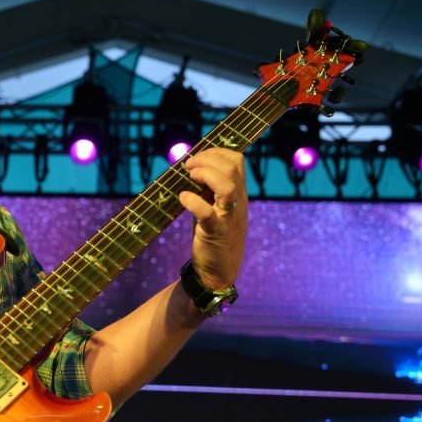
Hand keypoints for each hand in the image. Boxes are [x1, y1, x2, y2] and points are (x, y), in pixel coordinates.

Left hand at [179, 148, 247, 289]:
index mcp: (239, 193)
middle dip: (207, 159)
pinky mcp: (216, 233)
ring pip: (228, 187)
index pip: (237, 160)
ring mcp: (229, 217)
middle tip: (188, 167)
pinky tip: (183, 198)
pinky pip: (208, 214)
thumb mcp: (215, 205)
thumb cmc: (214, 233)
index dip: (216, 152)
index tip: (196, 157)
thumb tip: (188, 165)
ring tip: (189, 177)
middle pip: (233, 167)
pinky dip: (194, 202)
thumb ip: (208, 187)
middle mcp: (238, 202)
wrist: (219, 270)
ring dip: (205, 175)